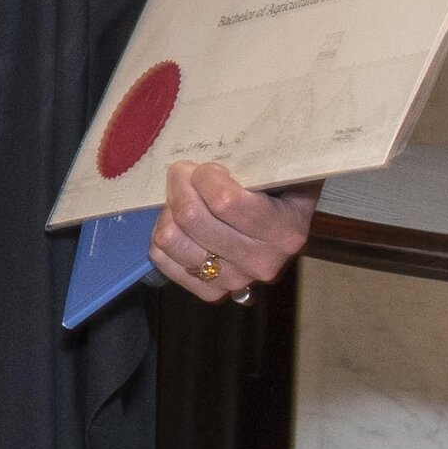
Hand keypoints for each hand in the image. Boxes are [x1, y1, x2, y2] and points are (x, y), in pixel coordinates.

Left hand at [151, 161, 314, 302]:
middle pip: (192, 218)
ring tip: (182, 197)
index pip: (225, 201)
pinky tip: (179, 222)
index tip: (206, 168)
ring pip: (171, 239)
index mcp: (286, 231)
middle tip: (184, 172)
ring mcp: (234, 281)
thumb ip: (257, 163)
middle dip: (180, 184)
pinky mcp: (209, 292)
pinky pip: (161, 258)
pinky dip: (162, 234)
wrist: (286, 226)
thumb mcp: (282, 170)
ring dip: (169, 210)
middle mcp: (262, 262)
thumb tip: (215, 156)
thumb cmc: (281, 189)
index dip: (204, 177)